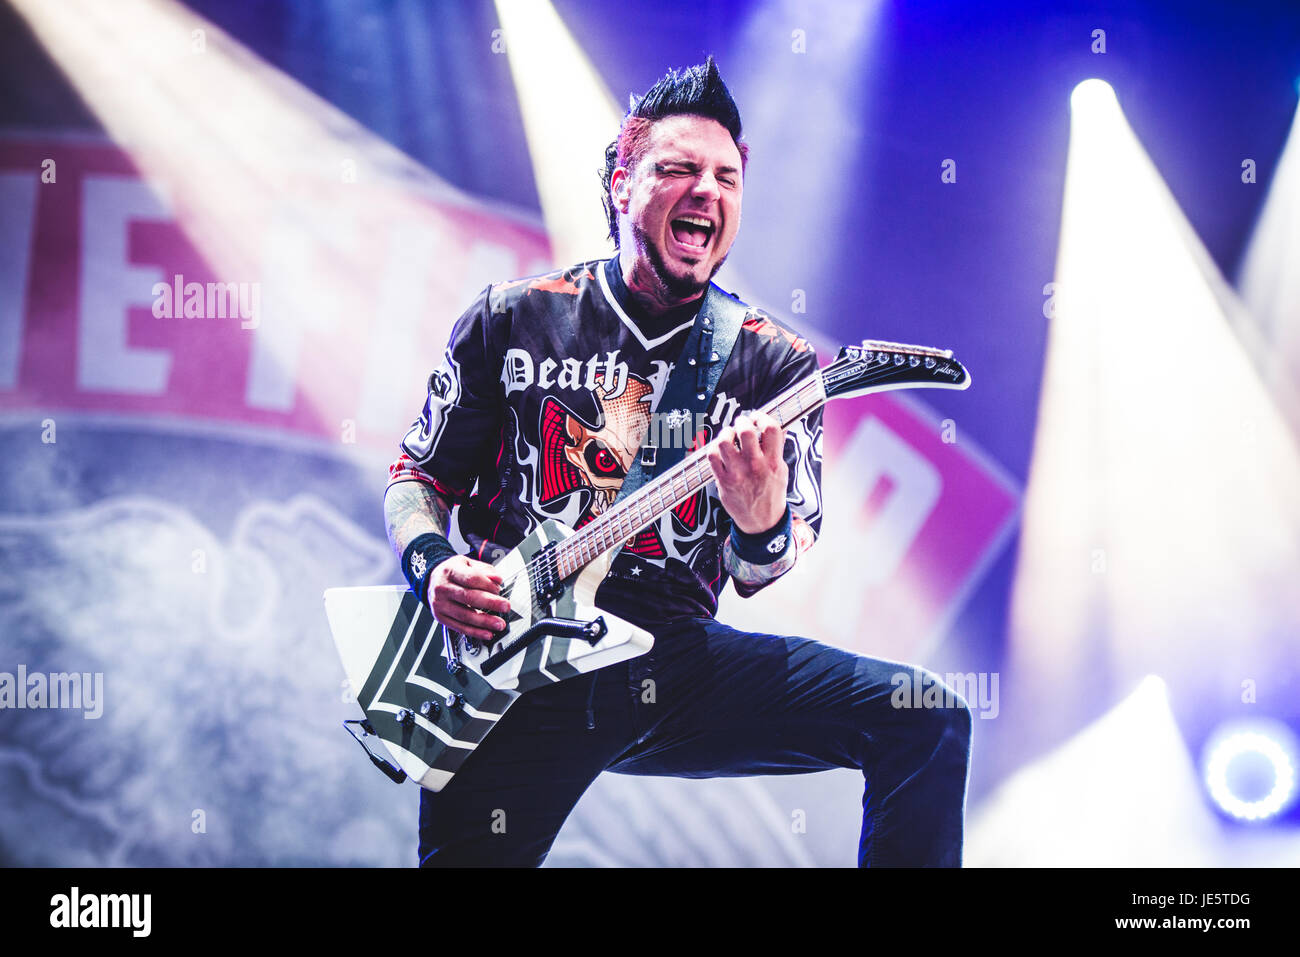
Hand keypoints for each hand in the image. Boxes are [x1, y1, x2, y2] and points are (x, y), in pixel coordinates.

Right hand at [427, 555, 511, 641]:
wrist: (432, 580)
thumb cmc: (453, 572)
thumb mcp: (468, 563)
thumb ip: (485, 570)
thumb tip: (497, 580)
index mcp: (450, 571)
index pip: (471, 578)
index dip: (487, 585)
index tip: (499, 589)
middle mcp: (442, 588)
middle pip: (468, 597)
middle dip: (490, 603)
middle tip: (505, 607)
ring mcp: (440, 604)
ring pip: (464, 615)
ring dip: (484, 621)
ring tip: (499, 624)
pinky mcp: (440, 617)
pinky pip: (459, 627)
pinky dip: (475, 632)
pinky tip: (487, 633)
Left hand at [706, 412, 788, 534]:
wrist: (761, 523)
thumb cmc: (771, 496)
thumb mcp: (782, 471)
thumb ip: (777, 450)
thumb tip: (777, 428)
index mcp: (773, 462)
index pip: (771, 428)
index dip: (762, 417)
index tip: (757, 417)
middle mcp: (755, 466)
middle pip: (745, 431)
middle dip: (742, 422)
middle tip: (742, 424)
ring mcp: (737, 474)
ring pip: (724, 442)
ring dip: (726, 433)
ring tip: (730, 435)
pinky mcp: (723, 480)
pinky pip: (711, 456)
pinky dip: (714, 448)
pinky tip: (720, 449)